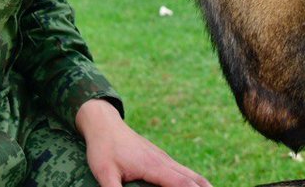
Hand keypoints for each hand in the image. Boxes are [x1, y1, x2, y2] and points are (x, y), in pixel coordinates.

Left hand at [75, 100, 210, 186]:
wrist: (103, 124)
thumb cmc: (103, 148)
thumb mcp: (104, 173)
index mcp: (153, 166)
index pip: (182, 183)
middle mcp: (163, 161)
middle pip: (192, 178)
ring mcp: (162, 158)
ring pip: (189, 172)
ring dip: (201, 184)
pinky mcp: (158, 157)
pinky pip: (181, 170)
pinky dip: (192, 179)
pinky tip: (194, 185)